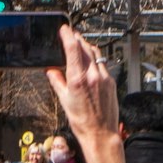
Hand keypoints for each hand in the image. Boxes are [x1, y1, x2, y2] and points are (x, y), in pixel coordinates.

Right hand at [47, 24, 117, 141]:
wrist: (100, 133)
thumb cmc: (81, 121)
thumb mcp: (64, 100)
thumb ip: (57, 81)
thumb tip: (50, 70)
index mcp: (78, 79)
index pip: (73, 49)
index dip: (68, 36)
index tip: (64, 29)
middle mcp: (93, 75)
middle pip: (85, 48)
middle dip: (77, 39)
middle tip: (71, 34)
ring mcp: (104, 78)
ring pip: (95, 54)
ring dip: (87, 47)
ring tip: (81, 44)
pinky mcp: (111, 82)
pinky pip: (103, 64)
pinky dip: (95, 59)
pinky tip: (91, 61)